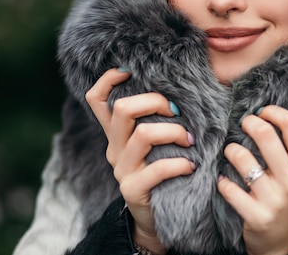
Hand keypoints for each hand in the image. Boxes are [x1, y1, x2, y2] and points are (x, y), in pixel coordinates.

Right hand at [85, 68, 195, 254]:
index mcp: (116, 132)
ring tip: (190, 139)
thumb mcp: (153, 143)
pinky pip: (158, 169)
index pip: (96, 99)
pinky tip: (191, 165)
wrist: (154, 217)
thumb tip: (179, 89)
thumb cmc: (161, 171)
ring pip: (143, 134)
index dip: (107, 80)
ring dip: (174, 132)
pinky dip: (179, 163)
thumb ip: (156, 119)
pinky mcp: (133, 189)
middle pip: (123, 110)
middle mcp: (114, 147)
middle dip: (155, 102)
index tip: (128, 70)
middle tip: (177, 112)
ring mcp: (122, 169)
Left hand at [217, 106, 287, 254]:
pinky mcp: (256, 216)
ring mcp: (274, 199)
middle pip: (265, 134)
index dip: (273, 111)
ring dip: (230, 150)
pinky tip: (224, 181)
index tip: (262, 112)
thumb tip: (264, 114)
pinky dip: (222, 181)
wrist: (286, 243)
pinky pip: (228, 188)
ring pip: (241, 157)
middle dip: (248, 123)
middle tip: (242, 124)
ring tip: (231, 153)